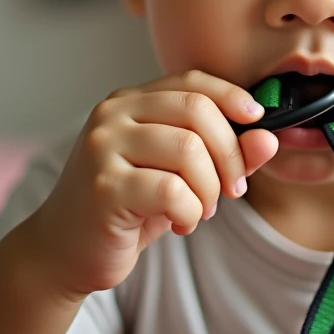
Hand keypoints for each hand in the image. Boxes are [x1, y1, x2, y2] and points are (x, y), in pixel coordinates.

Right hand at [26, 71, 277, 299]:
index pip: (192, 81)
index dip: (232, 97)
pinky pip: (172, 190)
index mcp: (130, 100)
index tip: (257, 120)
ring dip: (210, 188)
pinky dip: (190, 212)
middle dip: (230, 153)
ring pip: (189, 149)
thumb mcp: (182, 174)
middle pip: (198, 111)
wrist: (64, 252)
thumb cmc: (128, 207)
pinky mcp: (103, 187)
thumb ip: (225, 152)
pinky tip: (180, 224)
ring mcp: (103, 147)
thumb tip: (269, 137)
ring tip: (202, 210)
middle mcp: (112, 114)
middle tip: (234, 188)